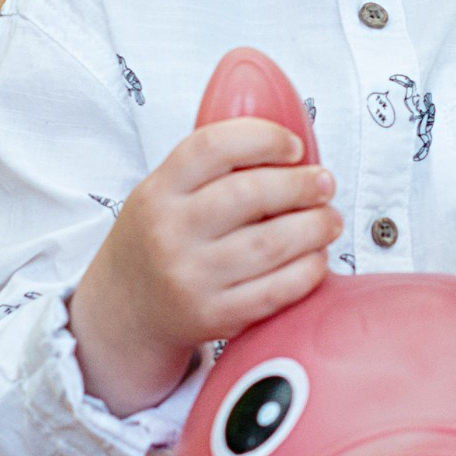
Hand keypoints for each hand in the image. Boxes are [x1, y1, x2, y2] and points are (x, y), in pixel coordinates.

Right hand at [69, 119, 341, 416]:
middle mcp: (171, 232)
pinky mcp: (213, 316)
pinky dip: (308, 271)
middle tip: (325, 183)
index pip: (213, 146)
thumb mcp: (162, 193)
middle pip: (250, 195)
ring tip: (330, 220)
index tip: (293, 146)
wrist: (125, 311)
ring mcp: (191, 277)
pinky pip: (275, 291)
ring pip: (271, 244)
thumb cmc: (157, 242)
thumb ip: (210, 167)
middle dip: (302, 185)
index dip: (264, 138)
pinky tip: (317, 258)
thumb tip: (284, 142)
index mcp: (159, 191)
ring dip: (314, 228)